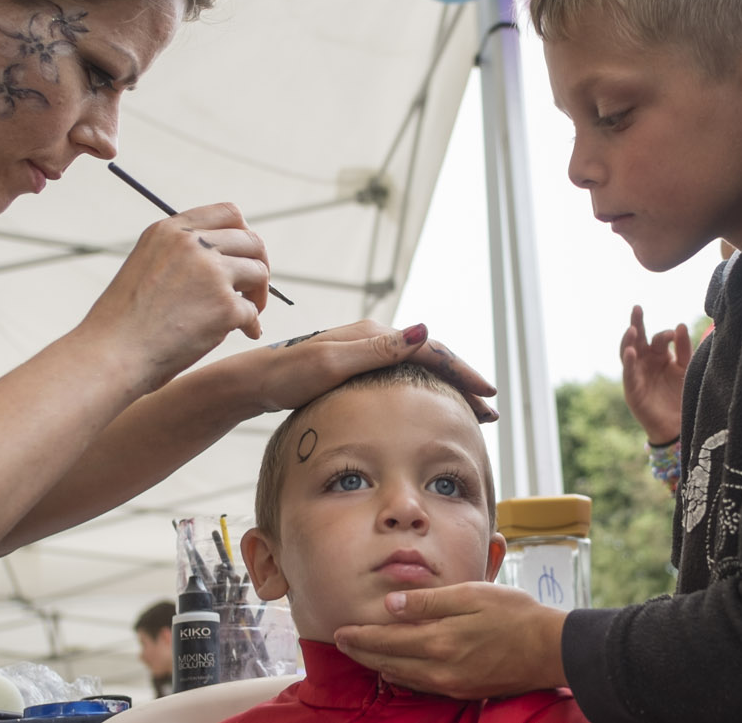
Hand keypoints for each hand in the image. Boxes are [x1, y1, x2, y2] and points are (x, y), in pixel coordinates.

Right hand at [81, 203, 269, 386]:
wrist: (112, 354)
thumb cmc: (124, 322)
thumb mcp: (146, 266)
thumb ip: (182, 255)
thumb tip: (228, 259)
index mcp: (171, 231)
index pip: (228, 213)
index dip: (244, 234)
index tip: (244, 255)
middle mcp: (193, 245)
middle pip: (251, 241)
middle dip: (259, 265)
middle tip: (253, 290)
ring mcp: (211, 273)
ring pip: (259, 273)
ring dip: (258, 295)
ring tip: (245, 315)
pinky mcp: (225, 306)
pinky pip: (253, 311)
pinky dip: (252, 325)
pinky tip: (245, 333)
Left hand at [210, 320, 498, 420]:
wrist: (251, 383)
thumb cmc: (286, 377)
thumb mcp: (331, 365)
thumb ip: (377, 351)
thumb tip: (424, 331)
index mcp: (372, 335)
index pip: (431, 349)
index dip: (462, 371)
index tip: (487, 394)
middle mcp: (371, 339)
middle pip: (430, 357)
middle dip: (463, 381)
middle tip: (490, 409)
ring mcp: (363, 352)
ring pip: (418, 368)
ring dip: (447, 387)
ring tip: (471, 410)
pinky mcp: (354, 368)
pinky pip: (402, 376)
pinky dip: (425, 390)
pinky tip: (430, 407)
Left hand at [333, 582, 565, 698]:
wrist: (551, 649)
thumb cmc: (516, 614)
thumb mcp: (472, 595)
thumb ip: (429, 601)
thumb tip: (391, 605)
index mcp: (440, 641)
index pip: (386, 640)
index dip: (360, 636)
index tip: (340, 631)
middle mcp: (440, 668)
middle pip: (387, 662)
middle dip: (361, 652)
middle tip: (341, 642)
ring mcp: (451, 683)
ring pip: (402, 677)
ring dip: (379, 665)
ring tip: (363, 653)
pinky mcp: (462, 690)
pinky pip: (421, 685)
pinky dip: (402, 675)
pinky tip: (397, 667)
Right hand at [621, 305, 690, 442]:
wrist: (679, 425)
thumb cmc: (682, 394)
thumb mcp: (687, 368)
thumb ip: (684, 348)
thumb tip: (680, 324)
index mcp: (660, 355)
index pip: (659, 338)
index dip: (666, 334)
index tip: (674, 334)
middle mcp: (646, 362)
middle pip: (638, 338)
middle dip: (637, 323)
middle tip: (637, 308)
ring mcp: (637, 374)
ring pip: (628, 353)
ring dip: (628, 340)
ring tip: (632, 329)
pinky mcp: (632, 390)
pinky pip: (629, 374)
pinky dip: (629, 362)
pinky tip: (631, 352)